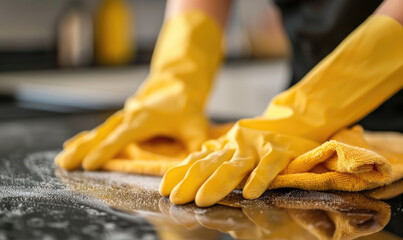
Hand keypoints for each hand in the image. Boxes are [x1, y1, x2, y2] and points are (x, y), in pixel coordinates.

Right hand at [55, 85, 207, 170]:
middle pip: (102, 134)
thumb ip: (195, 145)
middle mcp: (128, 117)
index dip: (105, 151)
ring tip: (62, 159)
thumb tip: (196, 163)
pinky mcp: (123, 118)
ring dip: (80, 145)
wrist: (177, 83)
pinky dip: (88, 137)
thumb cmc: (186, 106)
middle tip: (63, 163)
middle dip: (82, 149)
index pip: (121, 138)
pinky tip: (72, 144)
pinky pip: (102, 129)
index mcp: (143, 121)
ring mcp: (124, 117)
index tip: (89, 164)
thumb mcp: (195, 125)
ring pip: (98, 132)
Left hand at [159, 120, 318, 206]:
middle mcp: (235, 147)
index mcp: (223, 148)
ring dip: (216, 184)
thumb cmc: (259, 141)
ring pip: (234, 167)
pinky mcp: (279, 150)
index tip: (164, 189)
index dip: (179, 174)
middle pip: (209, 165)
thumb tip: (190, 178)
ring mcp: (256, 148)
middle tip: (177, 199)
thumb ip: (214, 162)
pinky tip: (250, 193)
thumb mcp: (233, 149)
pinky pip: (269, 165)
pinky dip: (259, 178)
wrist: (293, 121)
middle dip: (190, 182)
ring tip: (202, 200)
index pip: (196, 161)